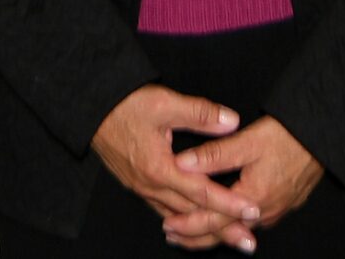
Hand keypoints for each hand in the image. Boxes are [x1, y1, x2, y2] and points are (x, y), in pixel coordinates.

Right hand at [91, 85, 254, 236]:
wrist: (91, 109)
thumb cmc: (125, 105)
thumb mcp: (165, 103)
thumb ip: (200, 113)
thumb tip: (231, 121)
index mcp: (160, 168)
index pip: (203, 193)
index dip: (230, 204)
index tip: (252, 212)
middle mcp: (150, 185)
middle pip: (193, 214)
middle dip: (222, 228)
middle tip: (248, 242)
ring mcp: (142, 188)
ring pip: (178, 216)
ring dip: (204, 229)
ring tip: (227, 237)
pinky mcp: (136, 184)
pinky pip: (163, 209)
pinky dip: (183, 219)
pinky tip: (193, 223)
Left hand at [163, 116, 324, 250]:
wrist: (323, 135)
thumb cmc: (288, 136)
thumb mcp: (248, 141)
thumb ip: (213, 154)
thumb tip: (182, 164)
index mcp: (253, 197)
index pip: (213, 220)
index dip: (188, 224)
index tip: (168, 225)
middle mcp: (265, 211)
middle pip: (225, 232)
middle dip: (197, 237)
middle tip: (173, 236)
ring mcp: (277, 210)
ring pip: (239, 229)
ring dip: (214, 232)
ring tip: (192, 232)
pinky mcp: (284, 205)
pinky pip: (253, 223)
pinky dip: (233, 224)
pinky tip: (225, 219)